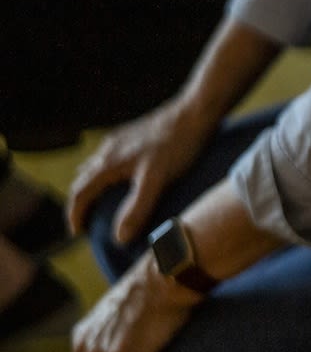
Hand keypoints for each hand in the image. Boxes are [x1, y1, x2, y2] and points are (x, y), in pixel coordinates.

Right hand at [67, 101, 208, 243]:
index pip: (80, 193)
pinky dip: (107, 172)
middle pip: (83, 179)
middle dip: (81, 201)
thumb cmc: (177, 147)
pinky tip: (124, 175)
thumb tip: (119, 238)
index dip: (76, 215)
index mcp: (108, 163)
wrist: (194, 113)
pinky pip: (110, 156)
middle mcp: (107, 150)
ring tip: (100, 201)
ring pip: (96, 165)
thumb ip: (137, 208)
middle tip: (86, 221)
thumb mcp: (156, 180)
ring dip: (92, 185)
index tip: (77, 233)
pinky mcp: (133, 134)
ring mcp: (119, 140)